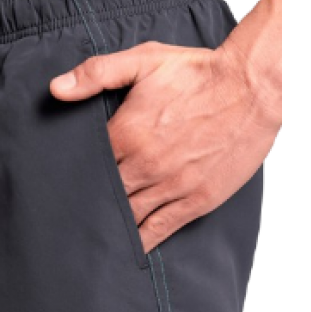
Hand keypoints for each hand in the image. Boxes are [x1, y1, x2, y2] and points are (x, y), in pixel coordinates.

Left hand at [50, 41, 279, 253]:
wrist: (254, 86)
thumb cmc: (198, 72)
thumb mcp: (144, 61)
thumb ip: (96, 73)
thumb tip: (56, 89)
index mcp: (126, 134)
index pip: (87, 166)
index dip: (74, 178)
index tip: (59, 189)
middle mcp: (144, 165)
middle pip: (104, 196)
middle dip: (87, 207)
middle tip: (67, 221)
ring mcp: (171, 186)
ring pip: (129, 217)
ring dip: (110, 228)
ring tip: (90, 242)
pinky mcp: (196, 200)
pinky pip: (161, 229)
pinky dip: (142, 241)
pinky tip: (127, 250)